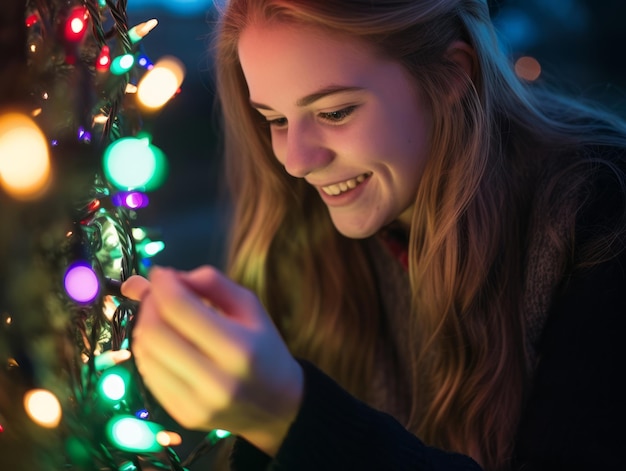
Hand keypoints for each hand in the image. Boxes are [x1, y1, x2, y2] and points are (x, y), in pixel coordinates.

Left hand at [121, 266, 302, 456]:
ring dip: (145, 326)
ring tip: (162, 317)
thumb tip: (163, 276)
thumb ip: (211, 282)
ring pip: (145, 354)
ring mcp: (196, 403)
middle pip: (154, 332)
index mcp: (239, 348)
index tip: (161, 272)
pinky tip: (165, 343)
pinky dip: (149, 351)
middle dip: (149, 305)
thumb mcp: (250, 306)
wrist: (277, 405)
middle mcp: (216, 381)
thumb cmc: (263, 346)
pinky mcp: (183, 416)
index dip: (162, 284)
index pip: (179, 307)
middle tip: (158, 295)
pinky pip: (147, 375)